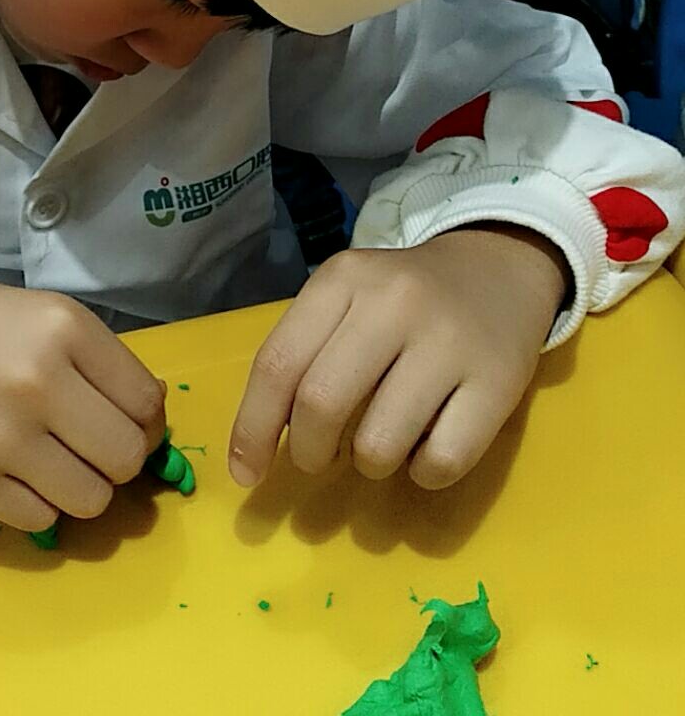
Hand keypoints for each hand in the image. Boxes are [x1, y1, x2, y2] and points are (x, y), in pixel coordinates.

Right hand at [0, 269, 166, 530]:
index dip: (145, 417)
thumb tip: (151, 417)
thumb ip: (101, 361)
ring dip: (85, 485)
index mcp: (63, 330)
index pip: (146, 403)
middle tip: (94, 441)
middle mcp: (38, 384)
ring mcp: (2, 439)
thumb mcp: (44, 314)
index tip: (125, 414)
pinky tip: (18, 469)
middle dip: (121, 456)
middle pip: (127, 458)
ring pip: (92, 500)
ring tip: (57, 457)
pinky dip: (41, 503)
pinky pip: (43, 521)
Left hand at [227, 224, 570, 491]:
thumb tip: (256, 450)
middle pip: (321, 403)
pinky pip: (442, 462)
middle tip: (318, 457)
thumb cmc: (401, 300)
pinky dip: (422, 473)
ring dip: (367, 463)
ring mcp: (450, 342)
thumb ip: (301, 356)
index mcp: (344, 279)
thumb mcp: (345, 300)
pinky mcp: (498, 382)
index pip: (278, 363)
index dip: (253, 427)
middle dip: (308, 451)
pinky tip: (425, 447)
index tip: (246, 472)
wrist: (497, 272)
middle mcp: (395, 303)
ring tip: (378, 441)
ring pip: (379, 444)